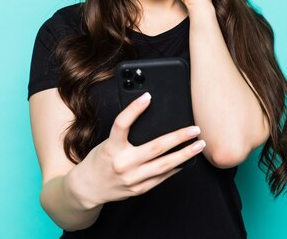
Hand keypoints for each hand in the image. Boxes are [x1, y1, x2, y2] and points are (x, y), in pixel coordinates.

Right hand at [73, 92, 204, 205]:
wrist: (88, 188)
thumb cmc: (100, 160)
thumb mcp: (108, 142)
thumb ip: (125, 134)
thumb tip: (151, 118)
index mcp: (111, 147)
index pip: (122, 124)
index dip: (134, 109)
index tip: (148, 97)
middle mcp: (122, 163)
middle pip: (155, 148)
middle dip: (179, 137)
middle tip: (194, 129)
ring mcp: (132, 178)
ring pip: (164, 165)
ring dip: (184, 154)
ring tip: (198, 145)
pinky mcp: (139, 189)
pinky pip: (161, 177)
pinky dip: (175, 168)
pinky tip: (186, 160)